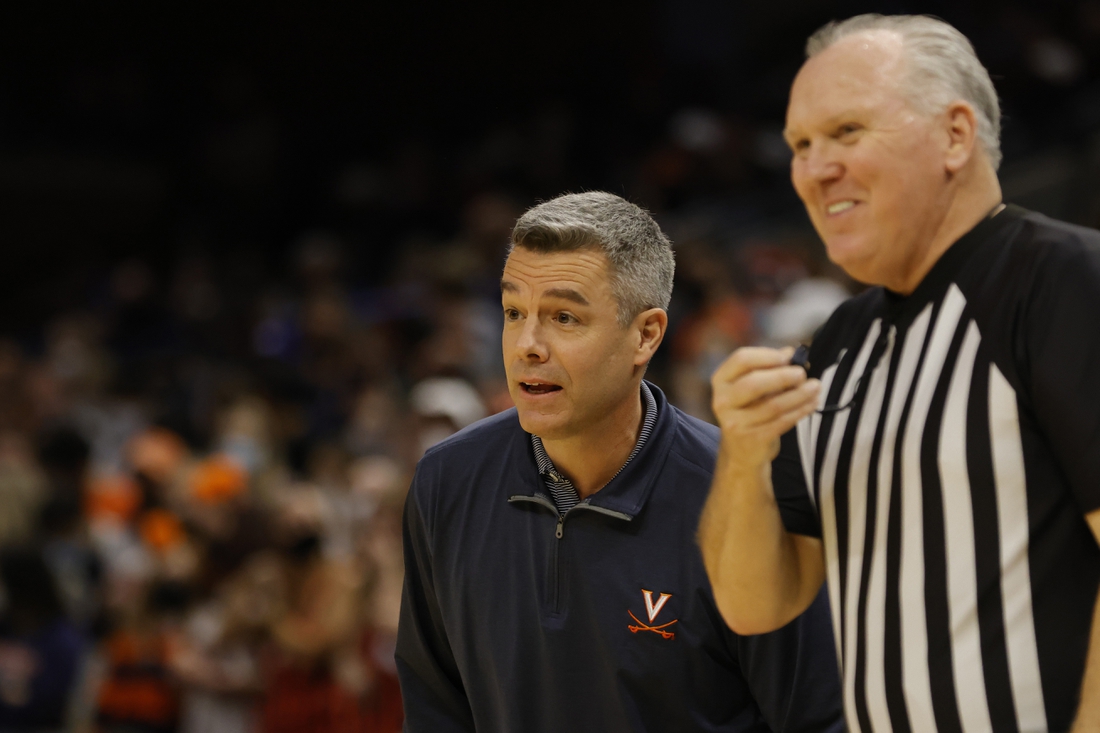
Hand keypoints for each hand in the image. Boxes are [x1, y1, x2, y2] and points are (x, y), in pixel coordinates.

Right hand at [710, 346, 820, 473]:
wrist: (741, 452)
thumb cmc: (750, 411)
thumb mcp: (754, 387)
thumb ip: (769, 368)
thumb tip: (791, 352)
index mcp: (721, 381)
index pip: (741, 359)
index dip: (766, 355)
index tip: (787, 356)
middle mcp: (723, 401)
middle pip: (754, 383)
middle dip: (782, 376)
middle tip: (802, 374)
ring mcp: (736, 422)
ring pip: (773, 405)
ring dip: (799, 394)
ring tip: (815, 387)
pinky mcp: (752, 439)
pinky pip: (781, 422)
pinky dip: (800, 411)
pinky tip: (812, 403)